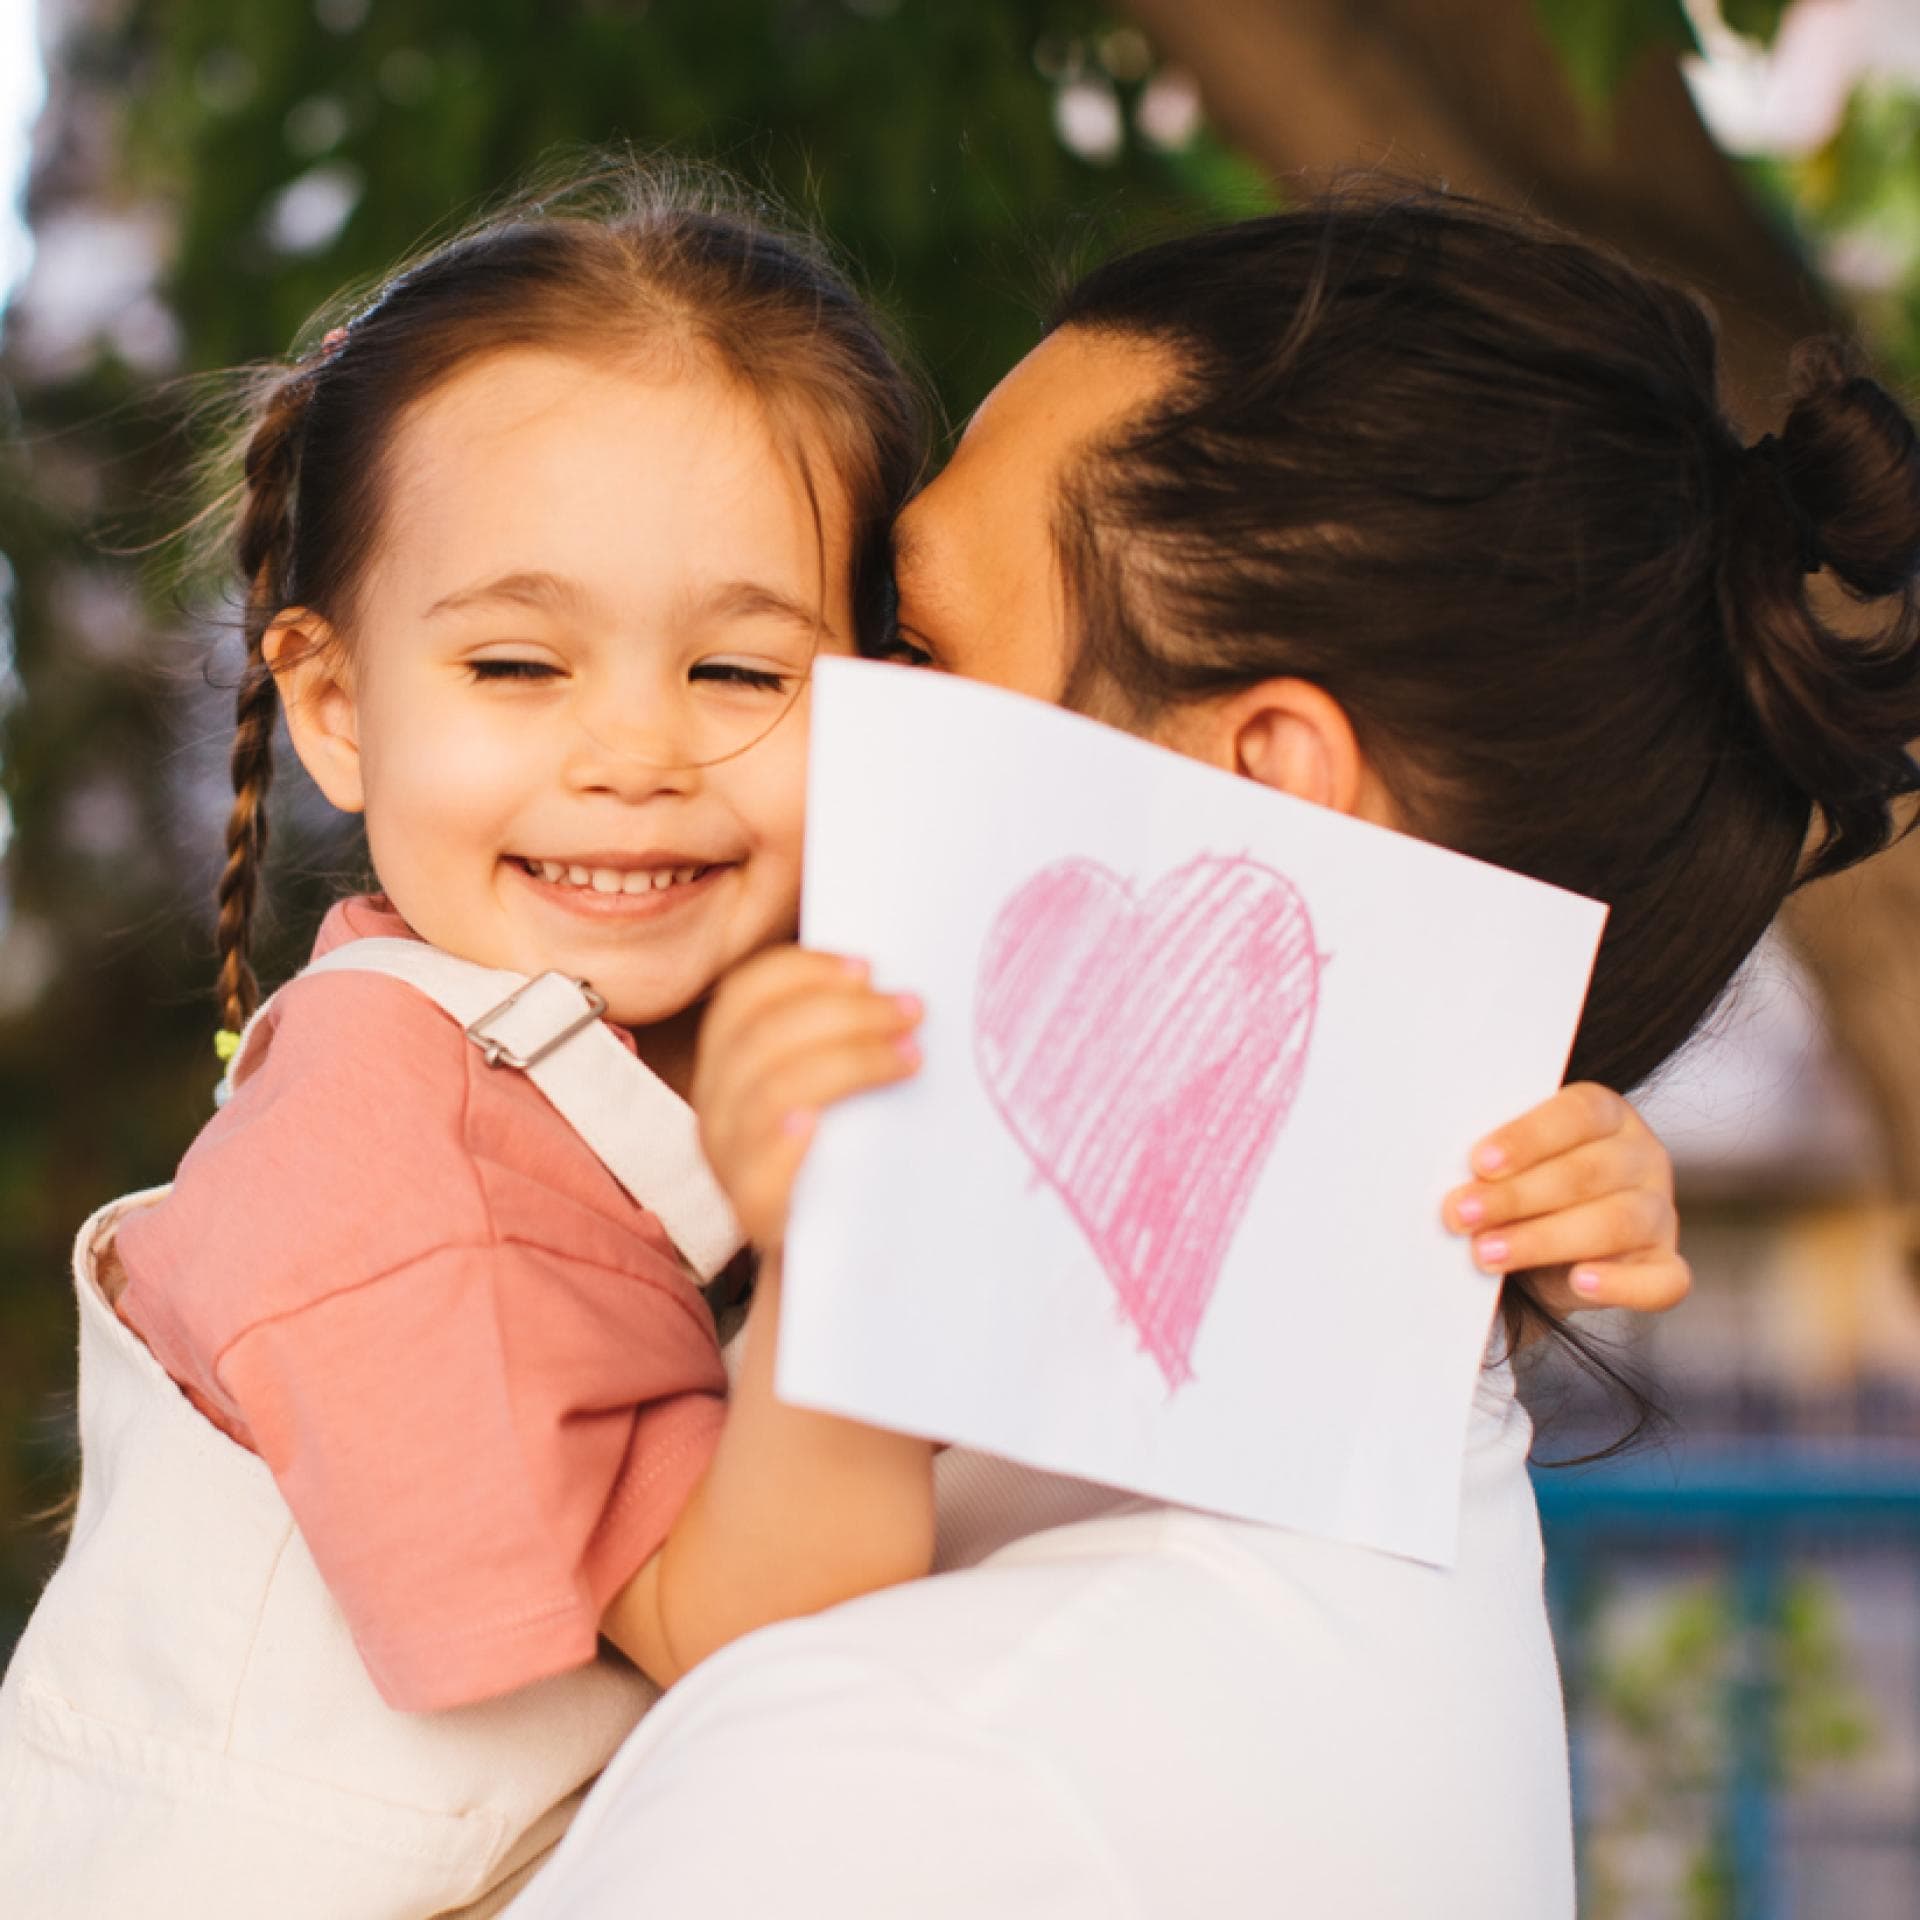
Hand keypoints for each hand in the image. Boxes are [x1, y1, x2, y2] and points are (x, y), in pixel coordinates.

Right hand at [692, 945, 923, 1247]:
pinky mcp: (752, 1211)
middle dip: (847, 1013)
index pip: (745, 992)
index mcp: (729, 1056)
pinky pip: (757, 1170)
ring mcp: (728, 1158)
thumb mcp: (835, 1077)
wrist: (833, 1245)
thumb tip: (898, 981)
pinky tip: (819, 1124)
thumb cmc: (844, 1143)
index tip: (870, 968)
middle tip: (912, 1011)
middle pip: (765, 1035)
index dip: (804, 970)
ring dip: (847, 1062)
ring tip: (909, 1058)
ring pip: (771, 1091)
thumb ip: (845, 1031)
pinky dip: (785, 1141)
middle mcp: (717, 1101)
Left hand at [1441, 1083, 1687, 1316]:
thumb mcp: (1506, 1163)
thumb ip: (1492, 1161)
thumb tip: (1453, 1177)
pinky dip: (1621, 1284)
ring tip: (1487, 1253)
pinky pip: (1661, 1280)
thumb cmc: (1518, 1187)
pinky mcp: (1665, 1265)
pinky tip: (1579, 1282)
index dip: (1528, 1138)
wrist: (1540, 1251)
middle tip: (1462, 1215)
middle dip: (1517, 1196)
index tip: (1479, 1163)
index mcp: (1607, 1114)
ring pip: (1616, 1223)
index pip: (1577, 1114)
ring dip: (1544, 1239)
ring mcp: (1659, 1212)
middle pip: (1587, 1173)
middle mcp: (1642, 1157)